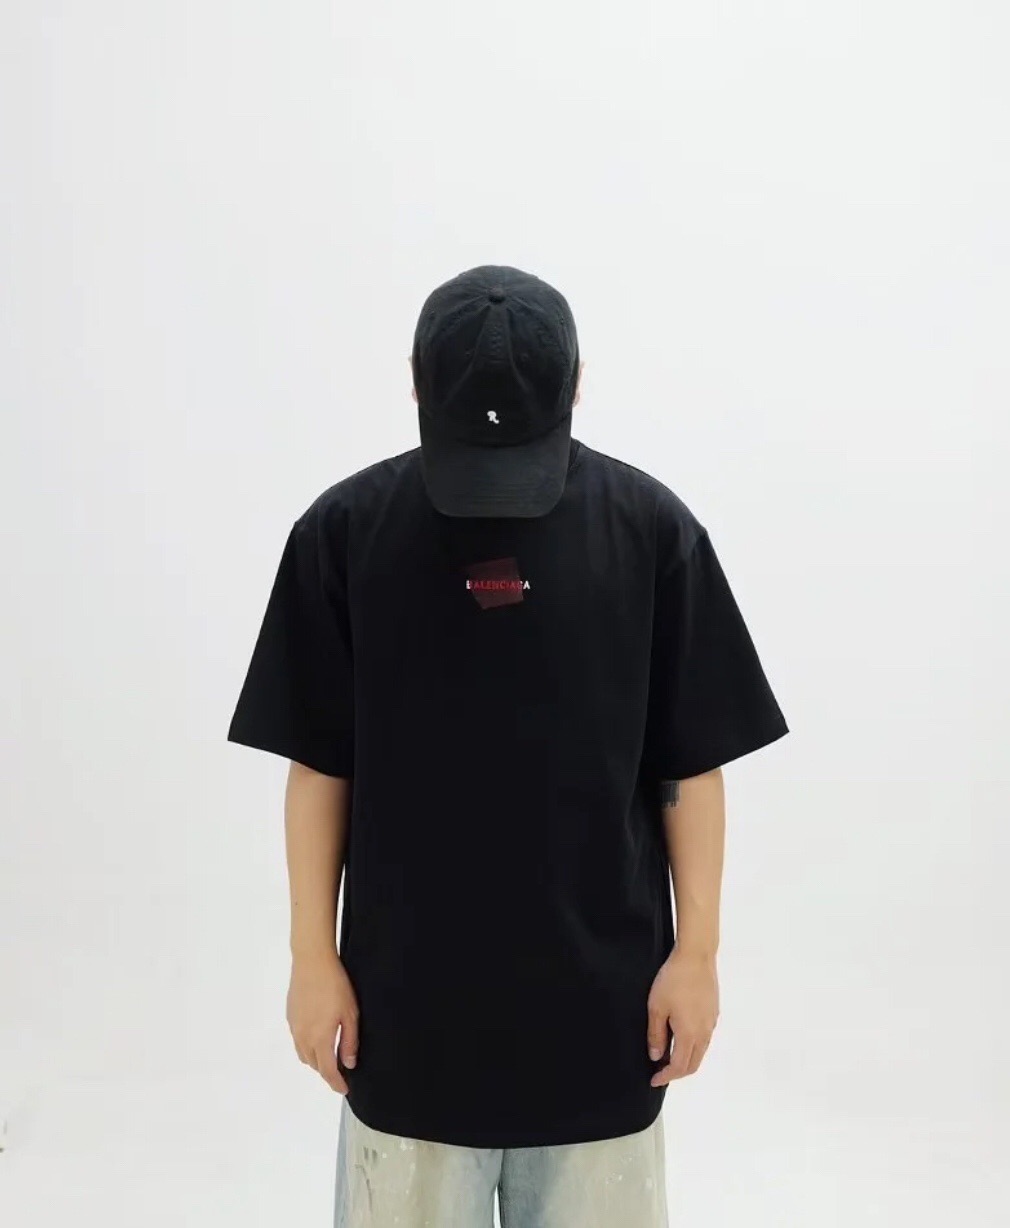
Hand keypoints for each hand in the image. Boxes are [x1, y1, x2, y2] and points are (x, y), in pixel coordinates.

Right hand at [287, 950, 358, 1093]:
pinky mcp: (290, 1016)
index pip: (327, 1071)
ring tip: (330, 1054)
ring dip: (316, 1059)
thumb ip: (349, 1041)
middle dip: (327, 1071)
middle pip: (314, 1065)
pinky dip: (307, 1046)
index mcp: (320, 1038)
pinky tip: (317, 1034)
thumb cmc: (334, 985)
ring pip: (303, 1054)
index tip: (344, 1089)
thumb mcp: (350, 1014)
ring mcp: (294, 1027)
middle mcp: (303, 1037)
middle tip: (341, 1069)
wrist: (312, 961)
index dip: (336, 1083)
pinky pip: (298, 1040)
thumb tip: (349, 1063)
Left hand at [647, 948, 718, 1085]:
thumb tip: (656, 1056)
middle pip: (693, 1064)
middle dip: (677, 1073)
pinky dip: (693, 1046)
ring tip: (669, 1055)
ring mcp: (711, 1023)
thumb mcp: (656, 1007)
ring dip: (686, 1059)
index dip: (666, 1077)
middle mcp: (704, 1033)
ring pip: (701, 1052)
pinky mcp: (714, 1012)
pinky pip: (705, 1038)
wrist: (696, 956)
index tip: (654, 1080)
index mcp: (689, 1035)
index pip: (679, 1067)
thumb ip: (656, 1034)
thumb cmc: (673, 980)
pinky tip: (681, 1036)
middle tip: (661, 1072)